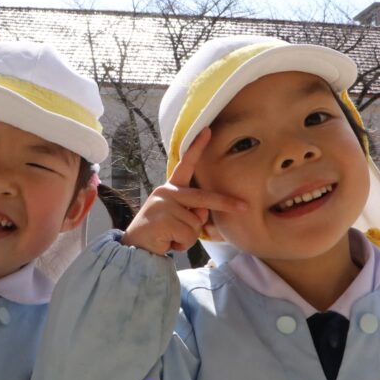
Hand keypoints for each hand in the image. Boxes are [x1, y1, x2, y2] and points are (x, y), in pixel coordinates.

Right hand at [122, 128, 245, 255]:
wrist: (135, 248)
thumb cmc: (161, 232)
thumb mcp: (178, 218)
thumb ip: (192, 211)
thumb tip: (204, 213)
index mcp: (171, 189)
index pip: (185, 165)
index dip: (197, 148)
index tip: (208, 130)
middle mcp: (166, 192)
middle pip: (202, 198)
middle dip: (225, 203)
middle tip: (243, 207)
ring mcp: (163, 205)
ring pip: (196, 224)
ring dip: (189, 237)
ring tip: (172, 238)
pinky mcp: (163, 221)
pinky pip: (188, 236)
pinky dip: (182, 245)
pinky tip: (168, 243)